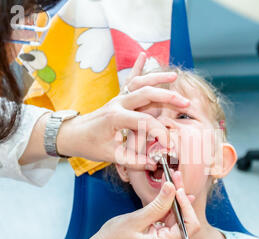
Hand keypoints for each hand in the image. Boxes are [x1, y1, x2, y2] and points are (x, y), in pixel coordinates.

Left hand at [57, 53, 187, 169]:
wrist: (72, 134)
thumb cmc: (89, 144)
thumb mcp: (110, 156)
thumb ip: (133, 161)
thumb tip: (153, 164)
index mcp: (116, 117)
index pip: (145, 121)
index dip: (160, 133)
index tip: (169, 145)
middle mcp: (118, 103)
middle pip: (146, 94)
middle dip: (168, 97)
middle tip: (186, 103)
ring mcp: (118, 98)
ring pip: (140, 83)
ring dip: (157, 78)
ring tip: (174, 76)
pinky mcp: (118, 97)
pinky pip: (129, 80)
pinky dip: (138, 68)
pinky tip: (144, 55)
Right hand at [89, 182, 200, 238]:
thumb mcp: (136, 219)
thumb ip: (158, 205)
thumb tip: (172, 187)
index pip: (189, 224)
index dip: (186, 205)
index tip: (176, 188)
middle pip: (184, 220)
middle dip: (180, 198)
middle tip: (175, 176)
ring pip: (175, 219)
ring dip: (173, 200)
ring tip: (170, 180)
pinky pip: (166, 223)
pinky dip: (165, 209)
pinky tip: (165, 193)